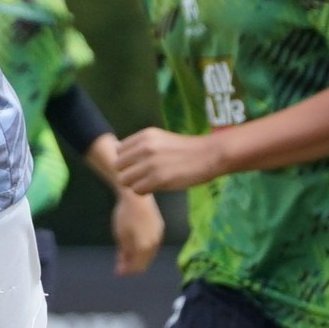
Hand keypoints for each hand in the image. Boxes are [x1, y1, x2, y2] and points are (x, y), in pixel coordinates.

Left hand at [110, 127, 226, 195]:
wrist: (211, 155)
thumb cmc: (186, 149)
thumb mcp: (161, 139)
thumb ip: (141, 146)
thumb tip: (118, 152)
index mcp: (144, 136)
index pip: (119, 151)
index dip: (127, 161)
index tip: (138, 165)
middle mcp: (144, 147)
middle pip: (118, 166)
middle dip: (128, 173)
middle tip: (142, 177)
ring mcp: (150, 163)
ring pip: (125, 180)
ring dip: (135, 184)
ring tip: (149, 182)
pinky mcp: (158, 179)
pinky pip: (137, 190)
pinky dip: (144, 191)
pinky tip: (156, 187)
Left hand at [110, 186, 165, 274]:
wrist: (138, 196)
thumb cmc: (125, 215)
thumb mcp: (121, 236)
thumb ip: (124, 253)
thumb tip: (124, 265)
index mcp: (145, 248)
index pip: (138, 267)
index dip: (127, 271)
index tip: (117, 272)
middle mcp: (155, 244)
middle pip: (144, 262)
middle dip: (132, 265)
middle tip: (120, 264)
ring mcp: (159, 236)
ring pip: (149, 253)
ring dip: (137, 257)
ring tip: (124, 254)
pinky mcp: (159, 228)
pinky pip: (151, 244)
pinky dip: (142, 248)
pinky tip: (133, 244)